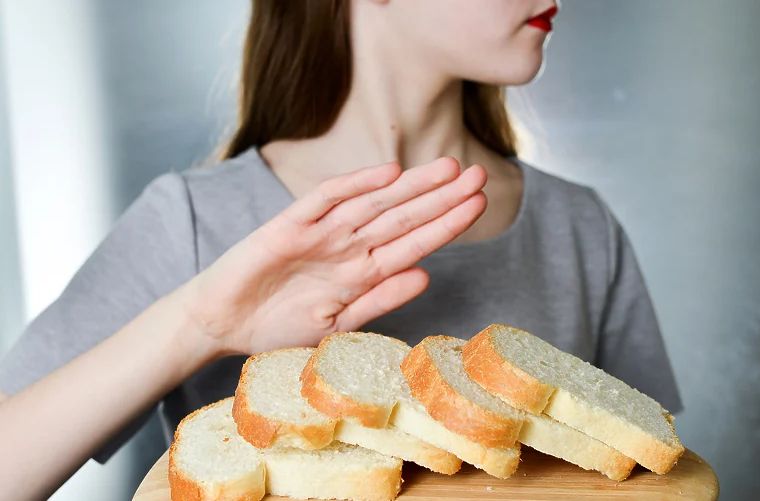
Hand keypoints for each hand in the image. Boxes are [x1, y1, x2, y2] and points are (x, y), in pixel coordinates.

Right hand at [181, 156, 486, 356]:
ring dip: (411, 186)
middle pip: (403, 216)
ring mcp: (321, 233)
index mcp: (363, 272)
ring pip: (374, 203)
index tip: (480, 205)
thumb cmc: (278, 326)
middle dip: (442, 196)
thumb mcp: (337, 324)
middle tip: (479, 175)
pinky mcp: (289, 225)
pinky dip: (354, 186)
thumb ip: (379, 300)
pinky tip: (387, 173)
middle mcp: (348, 247)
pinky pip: (325, 200)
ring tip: (448, 168)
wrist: (222, 323)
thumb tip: (427, 277)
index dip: (447, 224)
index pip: (414, 243)